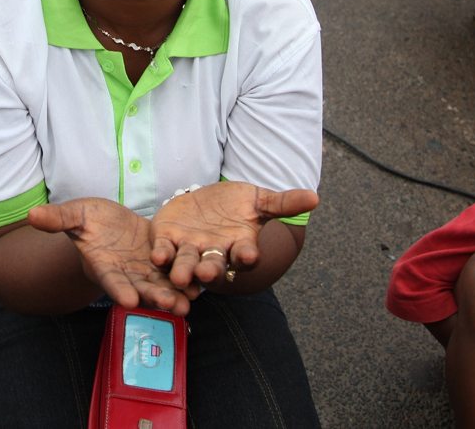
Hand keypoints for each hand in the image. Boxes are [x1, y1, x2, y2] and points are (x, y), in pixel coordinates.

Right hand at [27, 198, 199, 313]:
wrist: (109, 224)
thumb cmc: (88, 220)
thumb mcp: (75, 214)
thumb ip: (58, 218)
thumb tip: (31, 215)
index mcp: (104, 266)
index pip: (111, 281)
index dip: (119, 290)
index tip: (128, 300)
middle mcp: (126, 275)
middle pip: (141, 289)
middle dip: (155, 297)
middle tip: (169, 305)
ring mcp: (146, 271)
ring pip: (161, 286)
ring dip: (175, 295)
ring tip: (189, 302)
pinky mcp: (162, 262)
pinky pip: (175, 273)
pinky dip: (187, 280)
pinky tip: (203, 284)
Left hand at [150, 182, 317, 287]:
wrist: (205, 201)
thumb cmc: (235, 205)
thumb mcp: (258, 200)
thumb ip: (282, 202)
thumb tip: (315, 198)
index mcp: (239, 246)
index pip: (245, 255)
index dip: (246, 256)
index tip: (248, 255)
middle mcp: (214, 254)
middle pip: (214, 266)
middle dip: (211, 270)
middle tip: (208, 273)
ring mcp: (190, 251)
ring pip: (187, 264)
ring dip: (184, 270)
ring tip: (181, 276)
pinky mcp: (167, 242)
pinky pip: (164, 251)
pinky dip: (162, 254)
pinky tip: (159, 254)